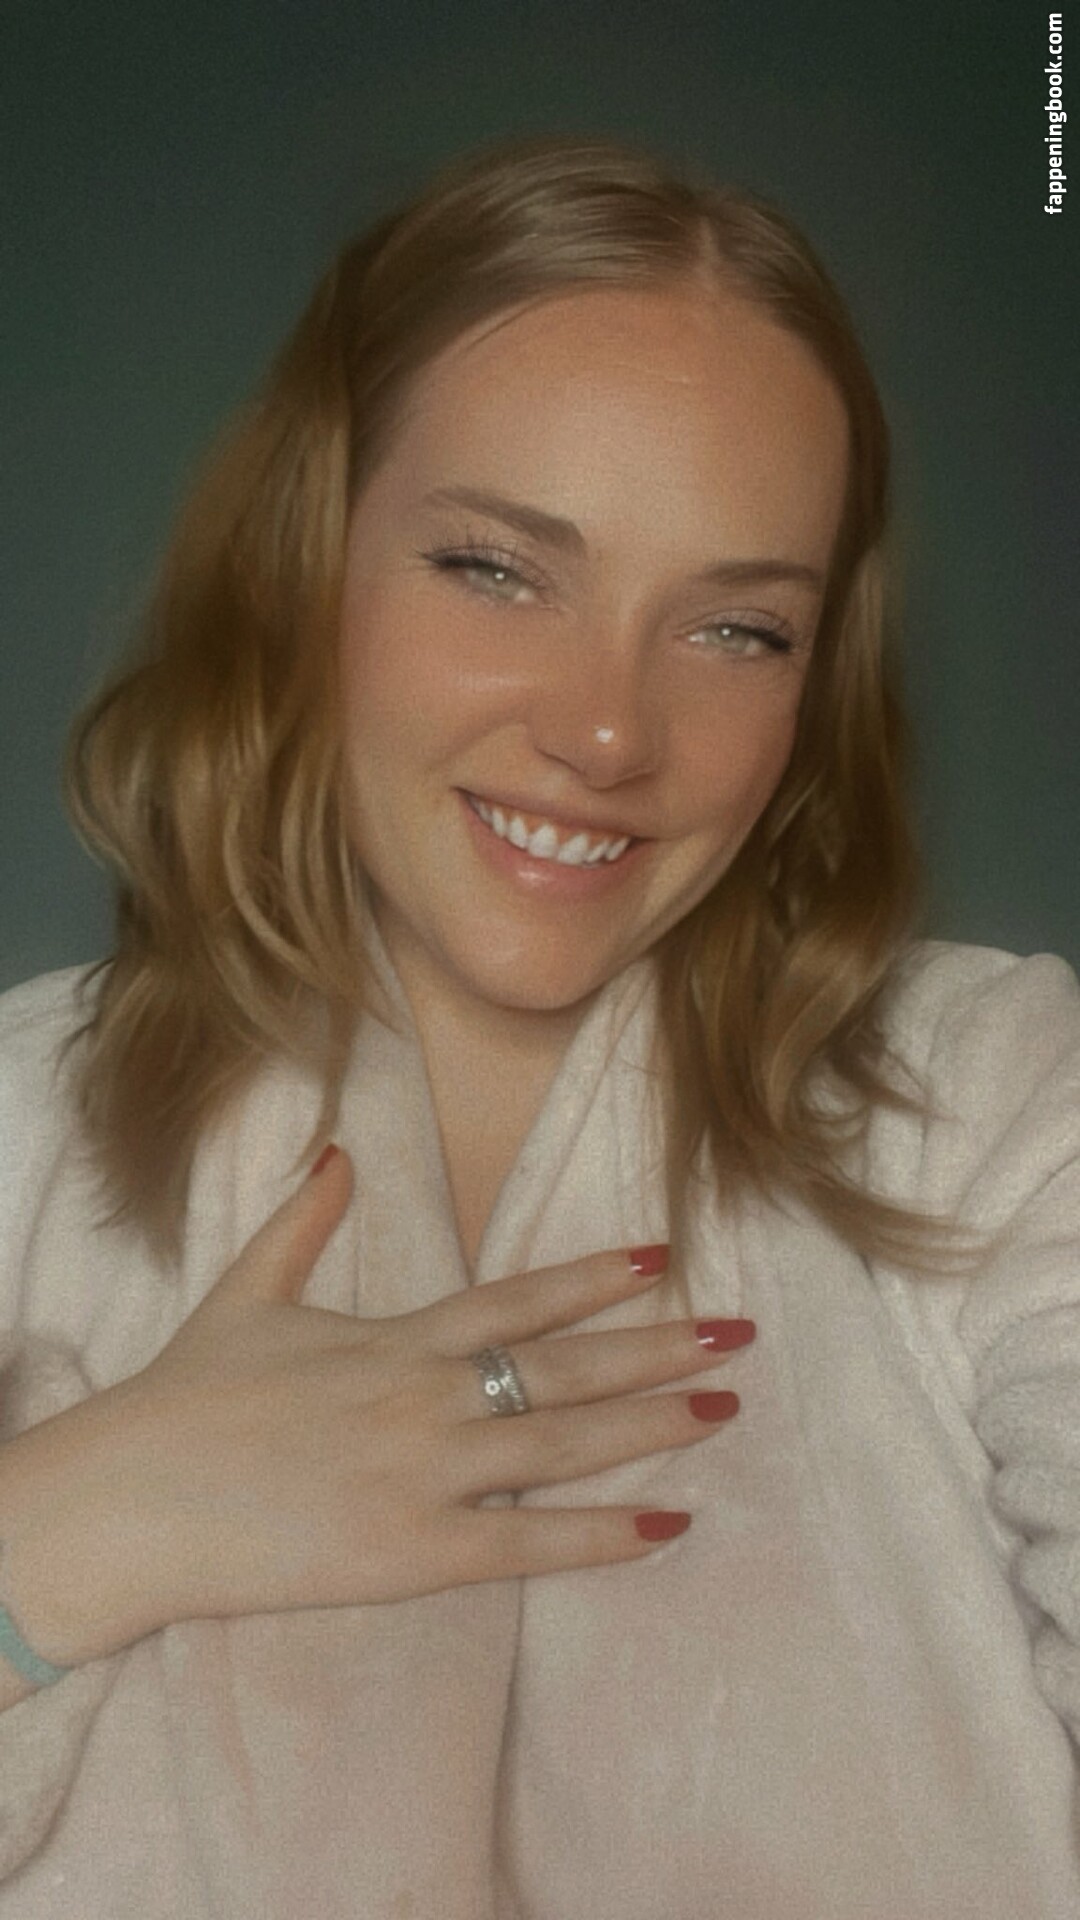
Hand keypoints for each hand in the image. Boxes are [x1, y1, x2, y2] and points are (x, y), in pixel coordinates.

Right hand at [0, 1148, 749, 1663]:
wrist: (133, 1500)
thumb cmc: (186, 1396)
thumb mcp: (246, 1290)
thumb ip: (304, 1221)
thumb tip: (338, 1150)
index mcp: (395, 1338)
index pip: (517, 1299)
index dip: (594, 1276)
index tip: (662, 1255)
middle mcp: (428, 1397)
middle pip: (566, 1367)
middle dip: (658, 1347)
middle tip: (739, 1334)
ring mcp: (427, 1475)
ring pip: (564, 1445)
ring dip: (653, 1427)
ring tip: (725, 1409)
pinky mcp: (415, 1553)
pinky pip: (529, 1544)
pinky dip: (602, 1536)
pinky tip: (667, 1527)